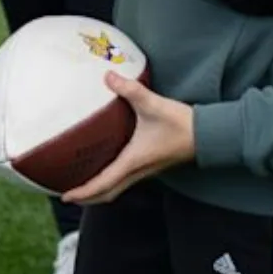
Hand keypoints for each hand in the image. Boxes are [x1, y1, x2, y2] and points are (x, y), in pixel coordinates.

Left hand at [62, 72, 195, 206]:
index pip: (104, 183)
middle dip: (87, 197)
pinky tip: (105, 166)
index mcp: (133, 161)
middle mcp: (138, 170)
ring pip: (118, 188)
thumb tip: (107, 76)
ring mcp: (145, 170)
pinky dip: (111, 180)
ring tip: (81, 184)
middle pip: (108, 193)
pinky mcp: (150, 164)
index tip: (65, 196)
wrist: (207, 135)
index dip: (84, 192)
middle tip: (67, 195)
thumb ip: (129, 89)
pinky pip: (125, 179)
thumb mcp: (152, 104)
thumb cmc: (180, 123)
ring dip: (99, 190)